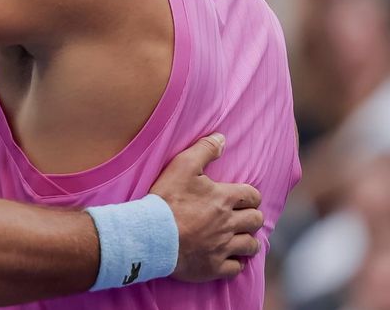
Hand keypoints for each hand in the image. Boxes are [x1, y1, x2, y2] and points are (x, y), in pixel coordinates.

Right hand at [150, 133, 263, 281]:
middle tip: (239, 217)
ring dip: (247, 240)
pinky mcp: (213, 267)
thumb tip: (221, 138)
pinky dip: (235, 264)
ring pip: (251, 246)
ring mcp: (222, 247)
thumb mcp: (181, 166)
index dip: (249, 196)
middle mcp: (229, 224)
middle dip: (251, 217)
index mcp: (224, 199)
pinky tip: (227, 258)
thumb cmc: (166, 199)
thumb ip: (204, 150)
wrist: (151, 235)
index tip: (241, 197)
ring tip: (237, 238)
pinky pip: (236, 269)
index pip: (252, 196)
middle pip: (256, 221)